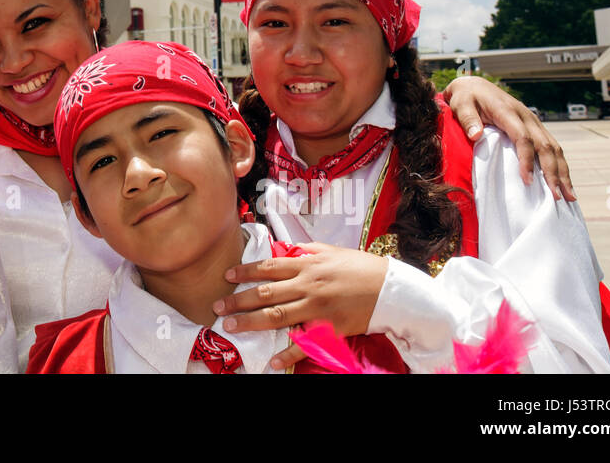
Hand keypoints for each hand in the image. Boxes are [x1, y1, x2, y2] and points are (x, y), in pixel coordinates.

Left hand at [211, 243, 387, 368]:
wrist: (391, 289)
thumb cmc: (360, 268)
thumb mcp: (331, 251)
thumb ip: (306, 251)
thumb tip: (287, 249)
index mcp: (307, 265)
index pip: (268, 267)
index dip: (245, 272)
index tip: (227, 276)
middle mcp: (308, 286)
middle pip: (266, 294)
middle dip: (238, 301)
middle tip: (217, 307)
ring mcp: (318, 309)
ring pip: (277, 317)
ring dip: (251, 323)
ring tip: (231, 327)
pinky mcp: (330, 329)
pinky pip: (305, 343)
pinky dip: (288, 353)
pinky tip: (273, 360)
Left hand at [443, 76, 574, 200]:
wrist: (475, 85)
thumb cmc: (466, 97)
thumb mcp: (460, 104)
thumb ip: (467, 118)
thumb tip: (475, 135)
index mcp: (508, 112)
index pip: (523, 137)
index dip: (527, 159)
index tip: (528, 180)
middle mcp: (526, 117)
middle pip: (545, 146)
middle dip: (553, 172)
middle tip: (556, 197)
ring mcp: (533, 122)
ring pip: (554, 148)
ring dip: (563, 172)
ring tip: (569, 196)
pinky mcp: (535, 128)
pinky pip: (552, 147)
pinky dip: (560, 166)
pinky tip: (564, 183)